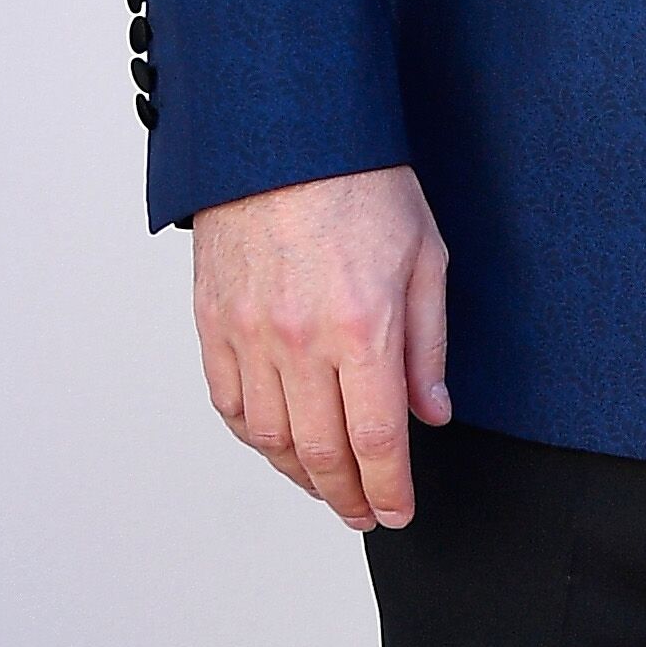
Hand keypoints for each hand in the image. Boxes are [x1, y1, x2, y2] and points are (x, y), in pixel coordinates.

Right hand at [192, 167, 450, 531]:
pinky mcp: (213, 321)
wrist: (284, 133)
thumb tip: (432, 414)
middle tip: (363, 514)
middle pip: (320, 453)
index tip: (397, 512)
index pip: (377, 441)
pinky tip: (278, 444)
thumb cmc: (362, 184)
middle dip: (347, 497)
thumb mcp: (425, 259)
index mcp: (362, 327)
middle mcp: (299, 340)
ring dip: (300, 476)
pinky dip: (255, 436)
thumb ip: (428, 347)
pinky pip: (230, 403)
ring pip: (270, 439)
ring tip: (325, 485)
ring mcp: (249, 333)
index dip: (389, 490)